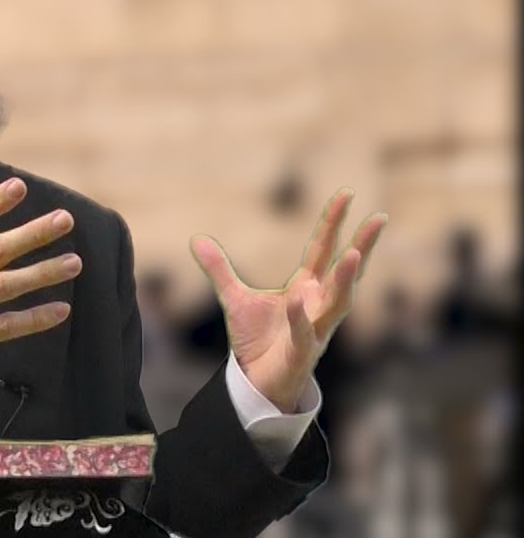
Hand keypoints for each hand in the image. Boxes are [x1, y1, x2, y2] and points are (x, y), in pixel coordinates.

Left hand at [190, 189, 386, 412]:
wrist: (257, 383)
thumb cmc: (258, 341)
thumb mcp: (235, 299)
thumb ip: (220, 269)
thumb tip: (197, 240)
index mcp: (306, 288)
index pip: (322, 249)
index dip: (333, 222)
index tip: (347, 194)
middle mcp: (317, 305)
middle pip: (343, 270)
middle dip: (362, 245)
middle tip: (379, 217)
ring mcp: (315, 329)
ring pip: (338, 302)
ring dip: (344, 280)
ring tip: (354, 254)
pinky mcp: (302, 353)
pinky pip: (303, 333)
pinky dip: (299, 318)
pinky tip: (294, 301)